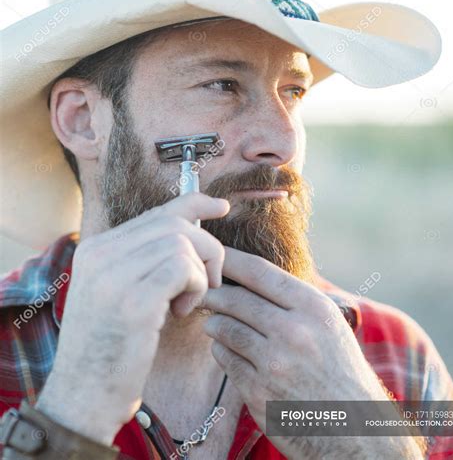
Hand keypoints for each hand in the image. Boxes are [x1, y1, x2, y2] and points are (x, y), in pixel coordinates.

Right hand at [36, 193, 228, 445]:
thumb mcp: (117, 292)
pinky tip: (182, 311)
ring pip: (182, 243)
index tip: (221, 207)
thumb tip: (189, 227)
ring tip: (185, 304)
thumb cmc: (108, 349)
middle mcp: (100, 253)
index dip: (195, 204)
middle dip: (206, 247)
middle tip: (209, 281)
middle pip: (175, 223)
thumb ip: (143, 259)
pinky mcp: (133, 301)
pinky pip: (183, 268)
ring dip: (198, 273)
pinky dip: (195, 286)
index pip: (156, 212)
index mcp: (95, 248)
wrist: (80, 399)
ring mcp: (113, 275)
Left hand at [200, 248, 403, 459]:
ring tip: (214, 322)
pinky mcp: (258, 392)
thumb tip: (247, 274)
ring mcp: (274, 363)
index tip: (213, 253)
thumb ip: (292, 299)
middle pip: (236, 299)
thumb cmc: (338, 368)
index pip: (259, 272)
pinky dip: (221, 351)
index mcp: (313, 307)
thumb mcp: (327, 323)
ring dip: (214, 323)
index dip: (230, 259)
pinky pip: (226, 360)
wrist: (353, 429)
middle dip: (214, 293)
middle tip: (202, 290)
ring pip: (225, 329)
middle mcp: (294, 331)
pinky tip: (226, 350)